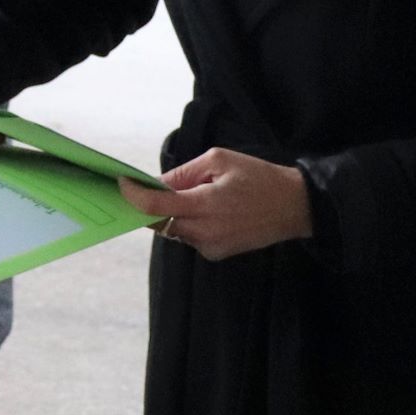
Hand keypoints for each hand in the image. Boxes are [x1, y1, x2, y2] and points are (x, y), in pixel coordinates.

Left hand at [118, 148, 312, 261]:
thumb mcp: (220, 160)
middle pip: (158, 221)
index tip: (120, 184)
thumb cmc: (259, 178)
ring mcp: (210, 246)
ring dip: (172, 213)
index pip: (155, 206)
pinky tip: (210, 211)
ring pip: (173, 230)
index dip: (133, 196)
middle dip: (149, 204)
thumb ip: (184, 173)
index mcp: (205, 204)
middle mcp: (204, 231)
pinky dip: (188, 223)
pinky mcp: (216, 254)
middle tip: (147, 187)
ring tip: (196, 195)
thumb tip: (157, 183)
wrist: (294, 207)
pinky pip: (189, 237)